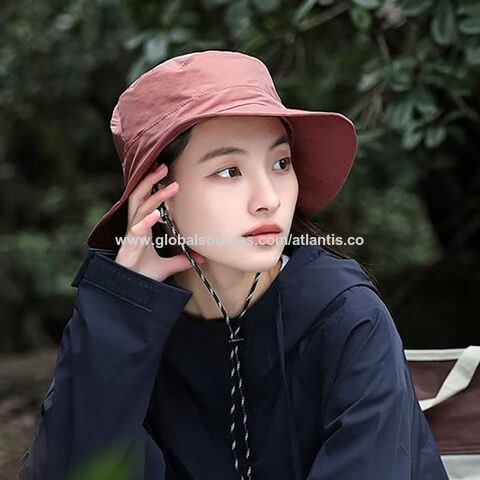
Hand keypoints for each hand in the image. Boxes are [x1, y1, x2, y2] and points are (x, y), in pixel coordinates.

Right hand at [114, 163, 204, 281]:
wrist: (130, 292)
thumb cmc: (142, 276)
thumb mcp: (167, 266)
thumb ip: (182, 260)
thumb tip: (201, 257)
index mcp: (141, 227)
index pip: (145, 200)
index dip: (152, 185)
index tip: (164, 173)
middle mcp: (135, 227)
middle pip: (139, 196)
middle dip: (150, 180)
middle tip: (163, 166)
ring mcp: (131, 236)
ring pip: (140, 209)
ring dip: (155, 196)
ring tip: (171, 186)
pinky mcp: (129, 247)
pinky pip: (136, 230)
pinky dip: (146, 221)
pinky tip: (156, 214)